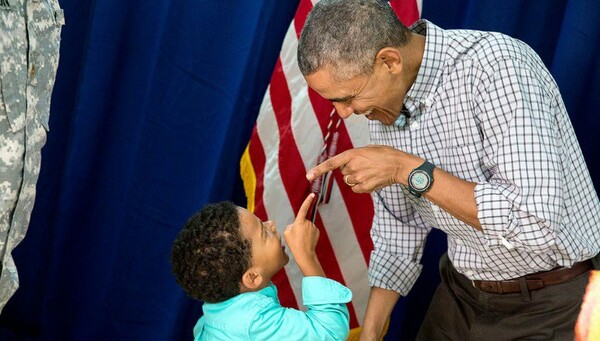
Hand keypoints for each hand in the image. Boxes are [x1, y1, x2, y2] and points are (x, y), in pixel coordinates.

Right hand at [284, 194, 324, 276]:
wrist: (304, 253)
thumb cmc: (294, 243)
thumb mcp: (287, 233)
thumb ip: (290, 225)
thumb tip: (295, 224)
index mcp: (300, 221)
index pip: (304, 208)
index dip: (308, 200)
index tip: (312, 194)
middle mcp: (308, 222)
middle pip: (302, 221)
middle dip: (300, 226)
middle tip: (297, 235)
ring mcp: (314, 227)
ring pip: (307, 226)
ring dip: (304, 230)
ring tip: (301, 239)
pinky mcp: (317, 231)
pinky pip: (312, 230)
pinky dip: (309, 234)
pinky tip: (306, 240)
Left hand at [306, 145, 421, 192]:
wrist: (399, 165)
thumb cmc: (385, 154)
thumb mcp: (368, 149)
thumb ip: (355, 156)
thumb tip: (348, 165)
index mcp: (353, 154)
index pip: (332, 163)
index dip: (319, 169)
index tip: (308, 175)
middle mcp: (353, 166)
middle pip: (343, 173)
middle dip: (351, 170)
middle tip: (365, 166)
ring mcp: (359, 178)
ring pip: (349, 181)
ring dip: (356, 178)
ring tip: (369, 172)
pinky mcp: (365, 187)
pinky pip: (356, 188)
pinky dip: (361, 186)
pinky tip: (371, 179)